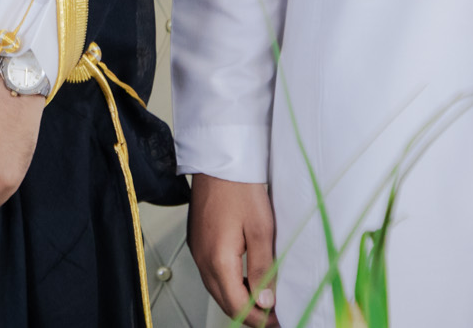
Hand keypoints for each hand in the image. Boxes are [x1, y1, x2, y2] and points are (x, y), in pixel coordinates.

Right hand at [190, 173, 278, 326]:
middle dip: (248, 314)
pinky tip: (245, 279)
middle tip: (271, 317)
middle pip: (224, 301)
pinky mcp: (198, 241)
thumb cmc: (240, 188)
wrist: (220, 161)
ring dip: (238, 299)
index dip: (257, 318)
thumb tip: (264, 300)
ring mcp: (197, 250)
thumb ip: (262, 268)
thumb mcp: (262, 230)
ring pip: (217, 289)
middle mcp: (202, 259)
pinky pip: (212, 273)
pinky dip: (229, 283)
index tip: (275, 321)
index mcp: (218, 259)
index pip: (236, 305)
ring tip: (262, 300)